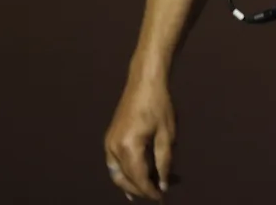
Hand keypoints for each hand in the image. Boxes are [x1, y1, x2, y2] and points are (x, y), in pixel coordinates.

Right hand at [104, 75, 175, 199]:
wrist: (144, 82)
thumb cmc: (159, 105)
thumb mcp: (167, 134)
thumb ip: (164, 161)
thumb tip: (163, 183)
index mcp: (129, 147)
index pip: (138, 178)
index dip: (150, 190)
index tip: (162, 198)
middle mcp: (113, 148)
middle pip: (125, 179)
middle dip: (140, 189)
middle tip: (156, 195)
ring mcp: (108, 143)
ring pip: (116, 174)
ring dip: (130, 184)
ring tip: (144, 192)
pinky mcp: (109, 139)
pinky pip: (114, 164)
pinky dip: (123, 174)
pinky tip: (133, 178)